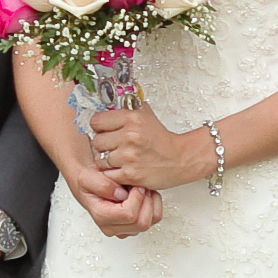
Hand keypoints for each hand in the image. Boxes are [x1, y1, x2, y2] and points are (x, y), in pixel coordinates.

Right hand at [63, 146, 162, 237]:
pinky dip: (154, 204)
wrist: (90, 184)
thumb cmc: (89, 181)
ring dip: (151, 202)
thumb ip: (102, 184)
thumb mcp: (88, 177)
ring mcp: (125, 229)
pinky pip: (155, 218)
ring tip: (141, 189)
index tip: (135, 185)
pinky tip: (145, 194)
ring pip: (150, 221)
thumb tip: (120, 194)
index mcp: (102, 217)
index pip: (128, 215)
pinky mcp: (135, 226)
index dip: (136, 198)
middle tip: (139, 186)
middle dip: (145, 201)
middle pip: (141, 222)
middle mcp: (114, 227)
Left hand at [84, 103, 214, 194]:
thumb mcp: (147, 116)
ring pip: (100, 160)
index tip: (105, 131)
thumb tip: (110, 101)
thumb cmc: (162, 140)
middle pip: (97, 142)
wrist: (180, 159)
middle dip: (104, 146)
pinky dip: (113, 175)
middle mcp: (130, 136)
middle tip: (114, 147)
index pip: (96, 121)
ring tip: (120, 160)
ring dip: (108, 162)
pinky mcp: (130, 175)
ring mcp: (129, 157)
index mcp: (132, 118)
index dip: (100, 127)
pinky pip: (108, 175)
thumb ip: (128, 107)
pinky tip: (123, 170)